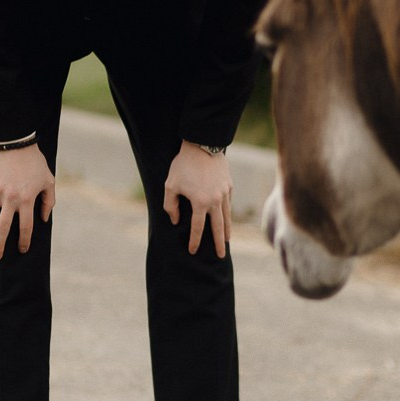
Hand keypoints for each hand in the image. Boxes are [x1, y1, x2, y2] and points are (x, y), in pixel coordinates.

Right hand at [0, 143, 54, 260]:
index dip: (24, 241)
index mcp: (27, 200)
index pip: (26, 227)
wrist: (15, 142)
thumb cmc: (35, 163)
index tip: (22, 249)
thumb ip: (48, 201)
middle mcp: (11, 199)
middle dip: (0, 245)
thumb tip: (44, 219)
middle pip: (4, 228)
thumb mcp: (49, 181)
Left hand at [164, 141, 231, 256]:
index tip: (192, 251)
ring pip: (227, 216)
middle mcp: (215, 201)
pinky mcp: (229, 185)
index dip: (194, 241)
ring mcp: (225, 193)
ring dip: (226, 230)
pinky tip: (226, 218)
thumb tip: (176, 220)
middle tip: (220, 256)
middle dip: (219, 243)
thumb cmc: (183, 165)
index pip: (197, 228)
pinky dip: (227, 213)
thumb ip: (170, 205)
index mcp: (200, 203)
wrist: (203, 144)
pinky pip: (228, 203)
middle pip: (218, 228)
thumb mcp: (170, 185)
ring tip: (226, 241)